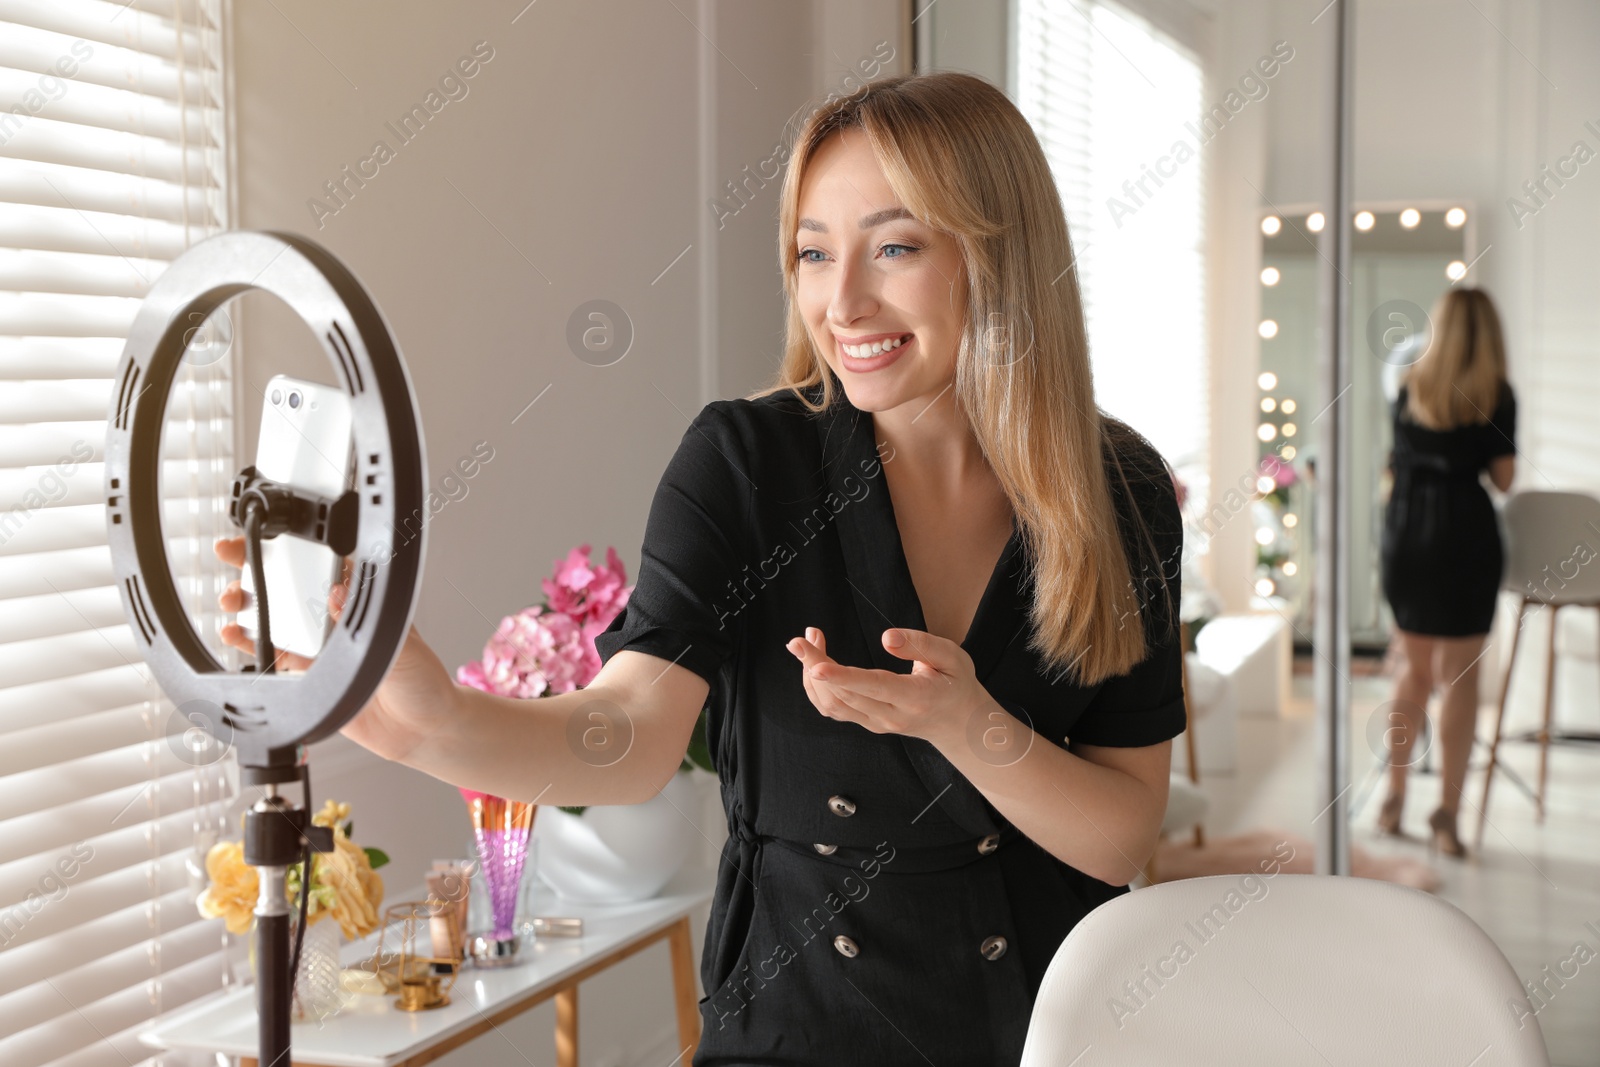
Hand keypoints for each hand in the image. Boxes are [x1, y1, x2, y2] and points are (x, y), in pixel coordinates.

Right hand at [213, 537, 455, 763]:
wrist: (420, 730)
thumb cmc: (423, 680)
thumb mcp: (404, 646)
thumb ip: (370, 623)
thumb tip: (340, 592)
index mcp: (365, 601)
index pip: (326, 565)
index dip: (297, 547)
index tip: (270, 534)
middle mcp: (338, 618)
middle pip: (291, 585)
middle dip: (258, 566)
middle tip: (233, 555)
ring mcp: (319, 645)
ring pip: (275, 616)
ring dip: (248, 603)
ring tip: (231, 598)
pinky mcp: (307, 674)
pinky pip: (271, 655)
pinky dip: (249, 644)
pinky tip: (233, 634)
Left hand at [785, 625, 988, 747]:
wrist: (958, 724)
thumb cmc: (955, 684)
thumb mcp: (953, 658)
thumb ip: (922, 644)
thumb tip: (886, 638)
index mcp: (915, 698)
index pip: (873, 687)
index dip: (842, 677)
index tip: (816, 666)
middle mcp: (891, 716)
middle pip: (844, 694)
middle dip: (815, 665)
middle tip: (799, 638)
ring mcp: (876, 723)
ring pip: (833, 704)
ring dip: (812, 673)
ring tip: (807, 641)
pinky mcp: (867, 722)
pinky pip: (833, 709)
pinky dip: (816, 687)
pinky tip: (812, 663)